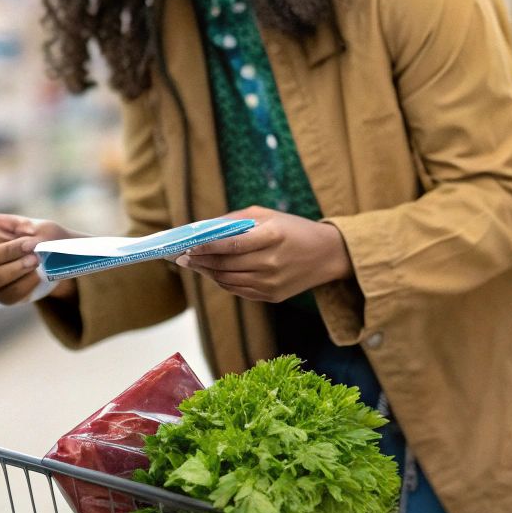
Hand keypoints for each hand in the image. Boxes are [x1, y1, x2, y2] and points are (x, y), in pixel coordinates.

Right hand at [0, 213, 77, 305]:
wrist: (48, 259)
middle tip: (32, 245)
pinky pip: (7, 295)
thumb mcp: (32, 224)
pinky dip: (25, 284)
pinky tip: (37, 274)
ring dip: (17, 269)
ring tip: (37, 259)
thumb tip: (28, 236)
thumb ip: (28, 228)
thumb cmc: (34, 235)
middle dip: (6, 253)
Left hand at [176, 206, 353, 303]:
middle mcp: (272, 263)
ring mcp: (272, 283)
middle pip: (225, 265)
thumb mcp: (268, 215)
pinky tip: (214, 273)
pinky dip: (222, 282)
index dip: (206, 247)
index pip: (231, 245)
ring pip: (228, 281)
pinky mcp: (272, 297)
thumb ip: (236, 220)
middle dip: (200, 261)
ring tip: (195, 264)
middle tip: (183, 256)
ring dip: (208, 273)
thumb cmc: (294, 229)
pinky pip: (239, 291)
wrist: (327, 255)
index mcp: (272, 237)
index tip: (188, 245)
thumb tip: (203, 228)